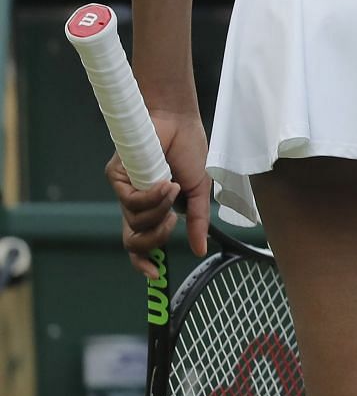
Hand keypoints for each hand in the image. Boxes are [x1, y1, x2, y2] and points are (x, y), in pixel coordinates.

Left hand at [106, 107, 210, 277]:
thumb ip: (198, 220)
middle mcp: (136, 204)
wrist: (179, 121)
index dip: (143, 262)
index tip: (154, 274)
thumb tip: (201, 249)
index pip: (141, 243)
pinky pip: (132, 202)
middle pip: (132, 241)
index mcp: (153, 209)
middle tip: (172, 223)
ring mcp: (125, 192)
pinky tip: (166, 183)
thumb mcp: (200, 190)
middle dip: (154, 239)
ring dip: (159, 210)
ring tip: (174, 188)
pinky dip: (152, 197)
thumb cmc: (189, 150)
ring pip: (134, 222)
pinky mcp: (116, 178)